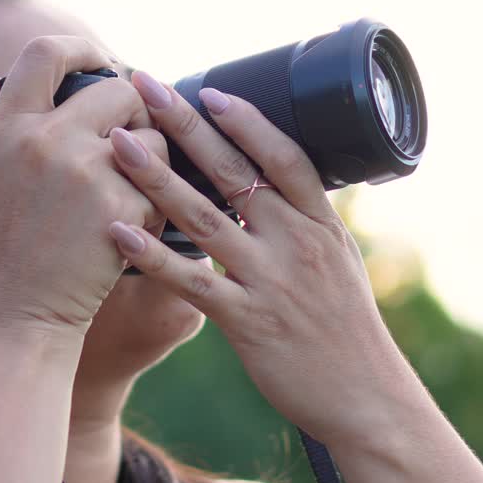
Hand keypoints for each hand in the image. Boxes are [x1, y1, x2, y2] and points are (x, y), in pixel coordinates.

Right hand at [0, 38, 166, 344]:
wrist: (16, 316)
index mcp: (5, 128)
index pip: (44, 53)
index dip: (82, 48)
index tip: (102, 61)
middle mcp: (44, 141)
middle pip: (119, 89)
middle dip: (136, 111)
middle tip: (133, 140)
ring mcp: (85, 173)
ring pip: (151, 137)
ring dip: (154, 159)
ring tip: (133, 188)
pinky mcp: (120, 207)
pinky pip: (162, 185)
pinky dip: (156, 203)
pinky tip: (136, 224)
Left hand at [105, 73, 420, 443]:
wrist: (366, 396)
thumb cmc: (348, 331)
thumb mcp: (340, 263)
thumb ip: (306, 223)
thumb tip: (274, 186)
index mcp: (321, 225)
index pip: (284, 157)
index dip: (246, 120)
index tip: (209, 90)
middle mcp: (297, 244)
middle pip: (236, 173)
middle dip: (187, 125)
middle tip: (146, 85)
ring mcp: (271, 281)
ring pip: (205, 218)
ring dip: (157, 177)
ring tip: (116, 144)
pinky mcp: (247, 322)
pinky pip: (191, 282)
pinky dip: (152, 255)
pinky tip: (117, 231)